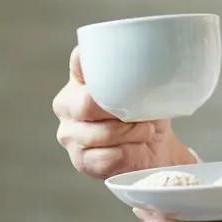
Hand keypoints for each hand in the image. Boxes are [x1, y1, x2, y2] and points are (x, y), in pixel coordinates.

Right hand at [53, 46, 196, 178]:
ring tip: (146, 132)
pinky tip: (137, 149)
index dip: (96, 63)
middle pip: (87, 104)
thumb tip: (146, 72)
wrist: (154, 147)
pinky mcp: (81, 160)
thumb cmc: (145, 112)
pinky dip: (131, 153)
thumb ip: (137, 76)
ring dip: (133, 135)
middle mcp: (67, 104)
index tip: (118, 69)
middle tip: (144, 117)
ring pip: (102, 134)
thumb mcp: (145, 89)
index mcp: (80, 78)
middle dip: (123, 112)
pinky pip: (109, 157)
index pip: (78, 60)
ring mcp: (70, 134)